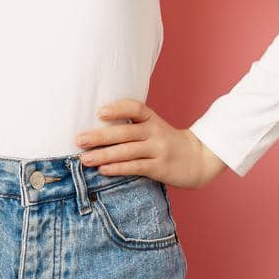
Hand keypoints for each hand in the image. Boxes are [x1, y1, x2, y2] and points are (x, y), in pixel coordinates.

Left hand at [75, 98, 230, 189]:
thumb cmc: (167, 143)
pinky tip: (103, 170)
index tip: (100, 112)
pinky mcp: (160, 168)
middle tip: (79, 140)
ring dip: (104, 155)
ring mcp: (158, 150)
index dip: (117, 109)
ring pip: (127, 151)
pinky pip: (136, 167)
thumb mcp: (154, 128)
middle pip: (125, 132)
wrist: (199, 159)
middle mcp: (155, 132)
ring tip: (84, 159)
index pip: (135, 108)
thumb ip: (132, 126)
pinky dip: (118, 168)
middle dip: (100, 136)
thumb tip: (96, 129)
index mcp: (152, 119)